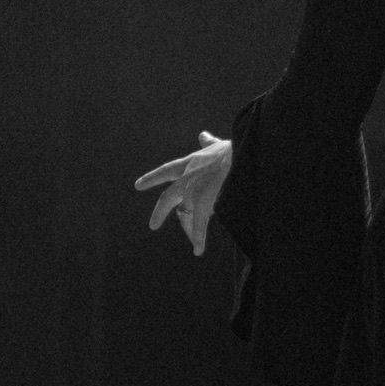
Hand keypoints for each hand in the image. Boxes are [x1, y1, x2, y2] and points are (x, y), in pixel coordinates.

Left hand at [133, 131, 231, 255]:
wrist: (246, 153)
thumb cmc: (237, 149)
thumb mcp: (218, 145)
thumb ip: (209, 144)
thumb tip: (203, 136)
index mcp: (192, 162)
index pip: (167, 171)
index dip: (152, 178)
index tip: (138, 185)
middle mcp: (188, 176)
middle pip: (168, 198)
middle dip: (160, 212)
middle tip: (153, 225)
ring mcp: (194, 190)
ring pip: (186, 214)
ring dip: (190, 230)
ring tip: (195, 246)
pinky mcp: (204, 202)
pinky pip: (199, 224)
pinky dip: (199, 238)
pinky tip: (198, 250)